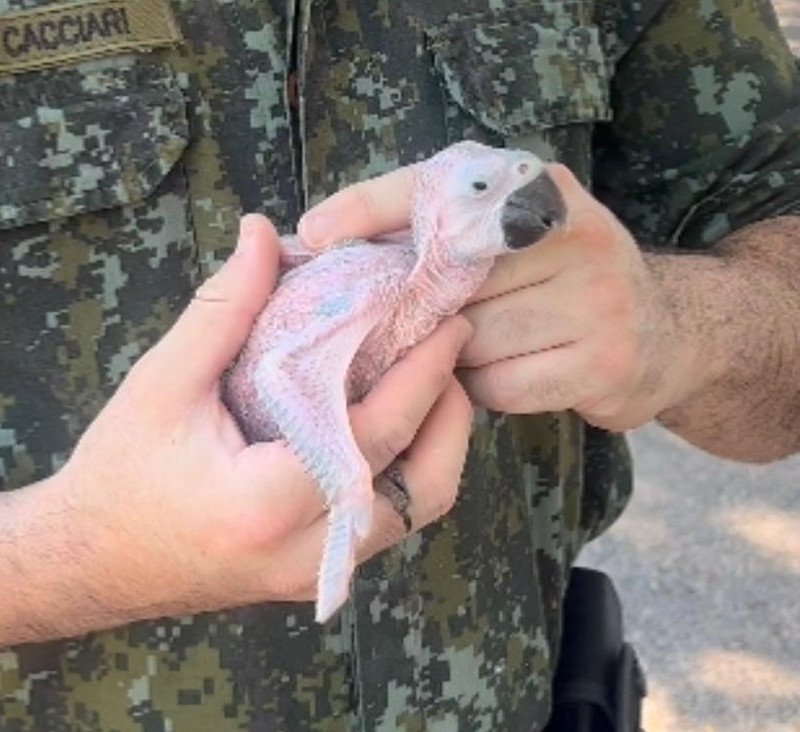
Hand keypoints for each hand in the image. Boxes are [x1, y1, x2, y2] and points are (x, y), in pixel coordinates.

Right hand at [51, 214, 472, 621]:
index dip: (424, 371)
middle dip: (450, 412)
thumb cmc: (117, 473)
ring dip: (436, 448)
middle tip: (450, 348)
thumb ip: (222, 309)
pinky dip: (404, 473)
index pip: (377, 432)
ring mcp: (316, 571)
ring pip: (414, 515)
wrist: (88, 564)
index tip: (450, 320)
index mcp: (268, 501)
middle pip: (423, 486)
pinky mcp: (315, 575)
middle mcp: (307, 549)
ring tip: (432, 384)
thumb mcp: (162, 383)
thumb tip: (263, 232)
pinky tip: (392, 425)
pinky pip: (384, 524)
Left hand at [299, 163, 684, 431]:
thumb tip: (314, 239)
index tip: (313, 231)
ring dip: (455, 356)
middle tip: (401, 323)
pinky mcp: (605, 363)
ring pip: (471, 342)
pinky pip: (502, 387)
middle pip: (449, 282)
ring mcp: (598, 300)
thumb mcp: (509, 235)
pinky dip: (488, 388)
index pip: (442, 188)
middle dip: (417, 311)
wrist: (667, 332)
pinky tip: (506, 372)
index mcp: (541, 188)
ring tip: (472, 347)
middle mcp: (575, 233)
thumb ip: (433, 229)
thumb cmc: (554, 282)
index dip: (372, 207)